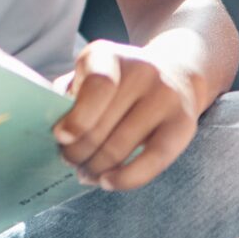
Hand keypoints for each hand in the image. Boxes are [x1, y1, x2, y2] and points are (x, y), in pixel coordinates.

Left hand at [54, 41, 201, 192]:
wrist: (175, 73)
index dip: (77, 118)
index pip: (97, 86)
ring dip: (95, 168)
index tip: (61, 137)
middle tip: (68, 162)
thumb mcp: (88, 75)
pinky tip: (107, 182)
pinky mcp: (183, 125)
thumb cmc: (117, 83)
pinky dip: (125, 178)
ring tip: (84, 172)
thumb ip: (68, 95)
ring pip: (120, 148)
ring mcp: (166, 98)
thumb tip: (55, 132)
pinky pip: (153, 161)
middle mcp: (142, 71)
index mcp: (108, 55)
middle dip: (77, 152)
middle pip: (102, 126)